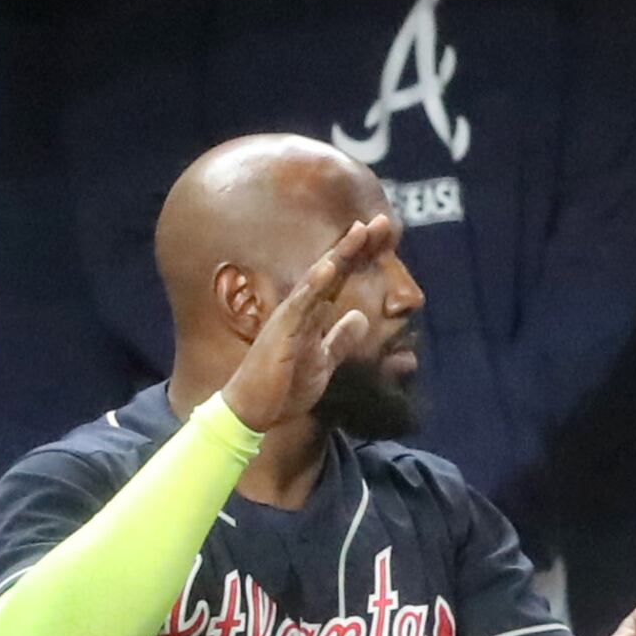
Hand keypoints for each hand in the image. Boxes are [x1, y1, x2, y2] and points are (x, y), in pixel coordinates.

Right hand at [222, 217, 390, 433]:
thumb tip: (362, 318)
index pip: (340, 279)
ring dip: (339, 255)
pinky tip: (330, 267)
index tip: (383, 235)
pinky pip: (299, 305)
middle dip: (356, 246)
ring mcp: (289, 318)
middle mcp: (300, 310)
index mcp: (311, 316)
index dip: (360, 257)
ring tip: (360, 231)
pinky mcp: (281, 333)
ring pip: (318, 279)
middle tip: (381, 222)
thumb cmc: (283, 388)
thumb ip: (340, 339)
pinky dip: (314, 285)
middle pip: (333, 270)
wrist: (253, 413)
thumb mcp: (323, 363)